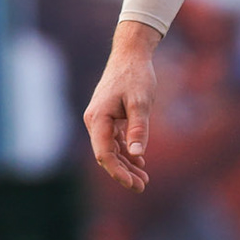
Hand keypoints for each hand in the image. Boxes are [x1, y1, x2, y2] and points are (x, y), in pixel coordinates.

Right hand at [82, 21, 160, 191]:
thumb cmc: (136, 76)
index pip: (104, 154)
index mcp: (98, 118)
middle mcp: (95, 121)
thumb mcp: (141, 102)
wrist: (131, 53)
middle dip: (123, 172)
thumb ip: (138, 128)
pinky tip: (139, 161)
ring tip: (144, 178)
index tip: (134, 184)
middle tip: (143, 186)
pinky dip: (126, 151)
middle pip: (106, 155)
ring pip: (111, 149)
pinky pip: (114, 140)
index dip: (118, 172)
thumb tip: (137, 154)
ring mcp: (101, 119)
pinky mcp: (109, 116)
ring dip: (126, 164)